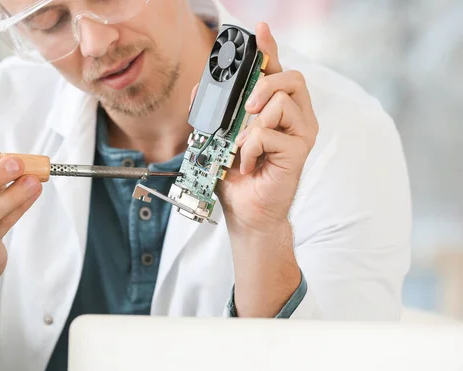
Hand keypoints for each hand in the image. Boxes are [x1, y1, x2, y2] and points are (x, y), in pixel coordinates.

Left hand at [216, 22, 318, 236]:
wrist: (244, 210)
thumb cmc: (236, 175)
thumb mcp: (217, 138)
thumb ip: (213, 113)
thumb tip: (199, 90)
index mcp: (276, 109)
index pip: (277, 70)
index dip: (270, 49)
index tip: (259, 32)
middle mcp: (294, 117)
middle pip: (291, 78)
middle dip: (264, 84)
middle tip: (247, 106)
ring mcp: (300, 134)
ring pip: (281, 103)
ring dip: (252, 125)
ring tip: (243, 147)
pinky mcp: (298, 151)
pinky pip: (269, 134)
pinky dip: (250, 148)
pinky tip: (248, 163)